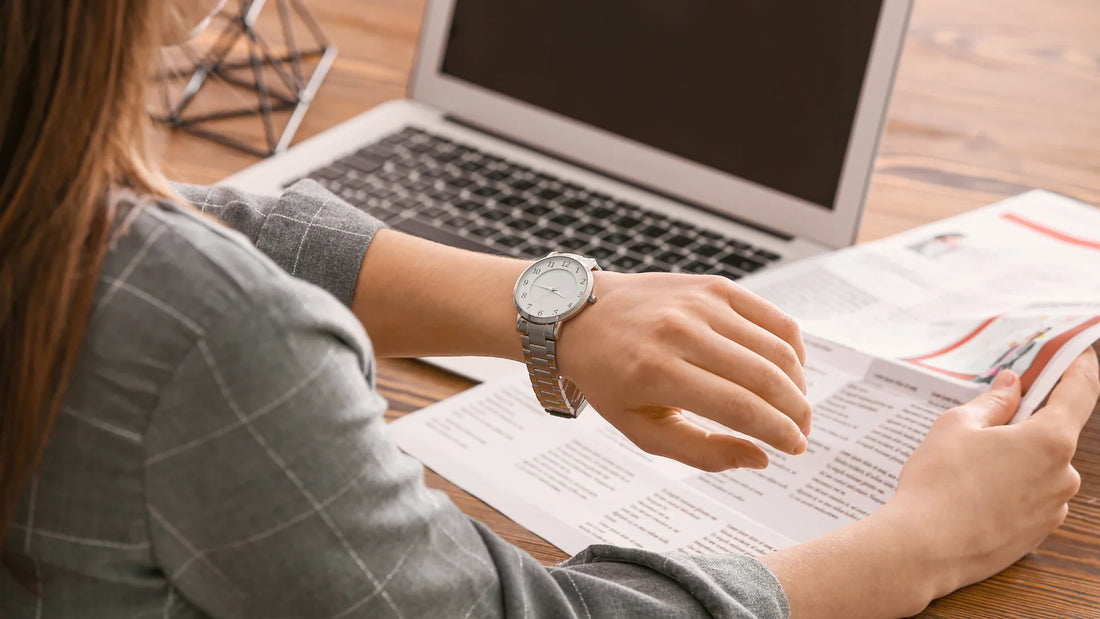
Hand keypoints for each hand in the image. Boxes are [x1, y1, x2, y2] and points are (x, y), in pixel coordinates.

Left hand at [556, 271, 810, 471]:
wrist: (582, 316)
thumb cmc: (611, 379)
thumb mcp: (642, 429)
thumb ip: (701, 451)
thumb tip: (761, 458)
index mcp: (656, 372)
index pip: (739, 407)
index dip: (778, 432)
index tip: (795, 448)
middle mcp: (680, 332)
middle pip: (764, 377)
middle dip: (796, 412)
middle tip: (802, 432)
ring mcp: (700, 303)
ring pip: (775, 347)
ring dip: (797, 383)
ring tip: (795, 407)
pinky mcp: (714, 286)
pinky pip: (772, 317)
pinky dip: (791, 347)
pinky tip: (788, 370)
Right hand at [885, 349, 1099, 598]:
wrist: (924, 548)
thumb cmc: (938, 483)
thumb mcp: (956, 426)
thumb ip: (992, 403)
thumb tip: (1011, 386)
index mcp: (1049, 441)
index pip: (1080, 393)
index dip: (1079, 368)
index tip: (1076, 354)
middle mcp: (1063, 476)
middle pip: (1053, 435)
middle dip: (1026, 423)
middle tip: (987, 420)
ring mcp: (1053, 509)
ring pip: (1040, 469)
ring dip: (1015, 460)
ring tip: (968, 467)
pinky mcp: (1037, 535)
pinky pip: (1031, 499)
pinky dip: (1010, 489)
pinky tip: (974, 494)